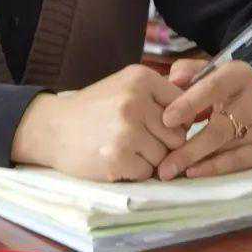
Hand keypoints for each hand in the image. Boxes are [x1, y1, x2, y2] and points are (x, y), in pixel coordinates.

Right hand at [11, 65, 187, 180]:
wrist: (52, 128)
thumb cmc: (94, 108)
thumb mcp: (125, 86)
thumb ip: (159, 94)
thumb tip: (199, 110)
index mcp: (141, 79)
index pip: (184, 106)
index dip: (175, 121)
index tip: (158, 125)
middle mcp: (136, 101)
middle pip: (177, 136)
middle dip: (163, 143)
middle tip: (138, 140)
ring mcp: (126, 130)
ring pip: (164, 156)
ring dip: (149, 159)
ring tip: (125, 148)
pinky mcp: (118, 157)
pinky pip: (146, 172)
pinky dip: (134, 171)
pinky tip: (116, 159)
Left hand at [155, 58, 251, 179]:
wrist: (251, 102)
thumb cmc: (216, 87)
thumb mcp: (202, 72)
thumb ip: (185, 72)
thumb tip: (172, 83)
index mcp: (239, 74)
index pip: (213, 88)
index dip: (189, 104)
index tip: (166, 121)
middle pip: (220, 127)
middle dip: (189, 148)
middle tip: (164, 165)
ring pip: (227, 148)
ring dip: (197, 162)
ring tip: (172, 171)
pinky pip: (238, 163)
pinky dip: (214, 169)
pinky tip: (194, 172)